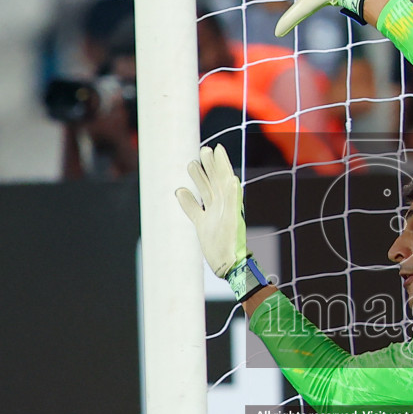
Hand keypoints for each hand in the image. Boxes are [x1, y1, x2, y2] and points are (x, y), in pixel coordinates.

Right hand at [174, 144, 246, 278]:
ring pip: (205, 192)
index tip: (217, 148)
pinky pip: (194, 210)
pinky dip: (187, 200)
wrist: (228, 264)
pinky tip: (179, 191)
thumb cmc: (232, 243)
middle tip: (204, 150)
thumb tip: (232, 179)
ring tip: (192, 164)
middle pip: (214, 181)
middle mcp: (222, 206)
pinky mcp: (204, 226)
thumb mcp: (232, 220)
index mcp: (230, 201)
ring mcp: (212, 215)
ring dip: (199, 178)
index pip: (225, 177)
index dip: (221, 163)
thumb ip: (232, 200)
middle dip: (209, 166)